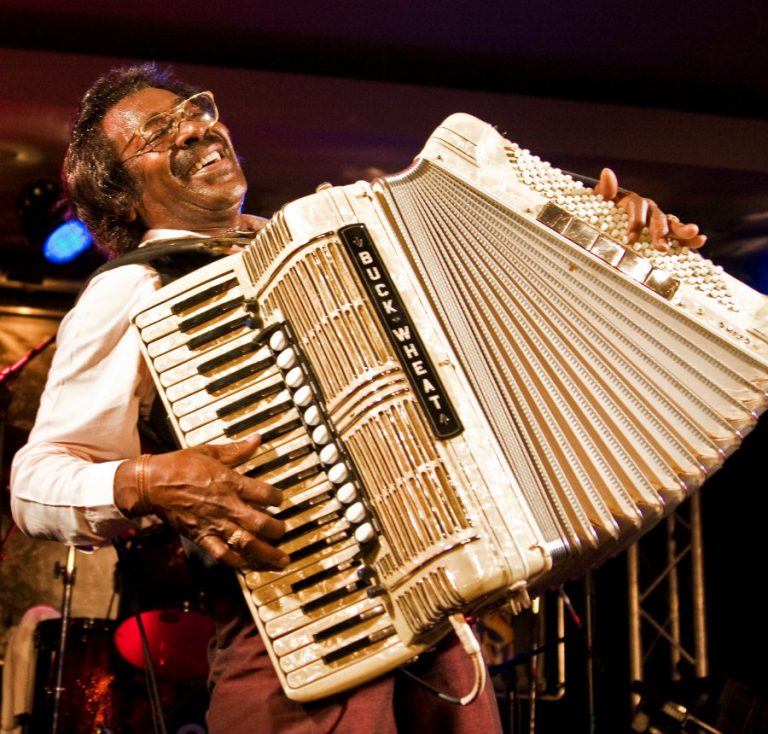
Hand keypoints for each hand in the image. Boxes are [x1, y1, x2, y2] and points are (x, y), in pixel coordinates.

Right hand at [115, 435, 287, 569]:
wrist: (151, 484)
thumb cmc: (179, 466)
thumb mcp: (210, 451)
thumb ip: (236, 450)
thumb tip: (256, 439)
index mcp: (231, 482)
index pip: (265, 494)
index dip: (279, 499)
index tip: (281, 501)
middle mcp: (227, 505)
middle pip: (261, 523)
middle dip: (278, 530)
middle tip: (285, 532)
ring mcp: (215, 523)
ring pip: (247, 543)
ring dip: (266, 553)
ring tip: (280, 560)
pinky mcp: (201, 536)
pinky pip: (223, 554)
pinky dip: (238, 562)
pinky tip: (249, 566)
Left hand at [594, 168, 706, 251]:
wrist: (611, 219)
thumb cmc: (606, 211)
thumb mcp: (602, 201)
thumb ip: (606, 190)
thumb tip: (607, 172)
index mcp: (635, 203)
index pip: (637, 210)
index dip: (635, 222)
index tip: (632, 237)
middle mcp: (650, 210)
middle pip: (658, 219)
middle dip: (660, 232)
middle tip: (661, 247)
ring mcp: (660, 221)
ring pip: (672, 224)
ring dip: (682, 230)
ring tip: (694, 233)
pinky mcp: (666, 232)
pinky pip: (679, 235)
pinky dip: (689, 238)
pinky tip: (701, 240)